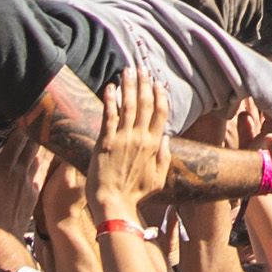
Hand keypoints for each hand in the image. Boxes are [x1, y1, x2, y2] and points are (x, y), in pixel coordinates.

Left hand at [95, 66, 171, 214]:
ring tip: (128, 70)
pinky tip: (110, 86)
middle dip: (144, 84)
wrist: (114, 203)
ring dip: (129, 85)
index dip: (159, 96)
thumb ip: (165, 156)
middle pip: (144, 104)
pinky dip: (110, 99)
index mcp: (155, 145)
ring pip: (128, 105)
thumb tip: (166, 137)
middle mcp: (140, 138)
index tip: (157, 83)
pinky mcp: (105, 141)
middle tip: (142, 68)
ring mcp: (122, 138)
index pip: (160, 114)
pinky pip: (109, 115)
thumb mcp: (159, 178)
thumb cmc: (136, 194)